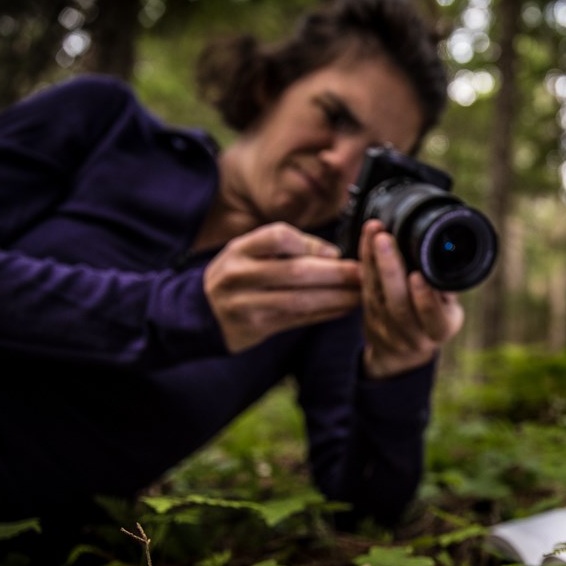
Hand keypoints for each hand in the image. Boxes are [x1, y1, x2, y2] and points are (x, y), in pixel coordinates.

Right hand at [204, 222, 360, 352]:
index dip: (310, 244)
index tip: (335, 252)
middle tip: (363, 273)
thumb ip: (285, 247)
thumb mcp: (250, 252)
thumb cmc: (238, 275)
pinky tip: (344, 308)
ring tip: (361, 294)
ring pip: (299, 301)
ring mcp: (245, 304)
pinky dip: (325, 314)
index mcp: (240, 249)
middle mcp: (239, 275)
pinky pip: (297, 320)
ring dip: (336, 298)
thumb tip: (332, 252)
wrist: (201, 313)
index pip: (278, 237)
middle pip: (295, 272)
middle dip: (336, 274)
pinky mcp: (255, 328)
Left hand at [358, 220, 464, 377]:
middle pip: (398, 305)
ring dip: (373, 259)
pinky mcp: (368, 317)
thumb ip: (447, 290)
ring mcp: (387, 329)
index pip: (433, 318)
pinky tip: (367, 238)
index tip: (418, 275)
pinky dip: (365, 260)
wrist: (403, 353)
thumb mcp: (449, 310)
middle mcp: (412, 335)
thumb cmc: (433, 320)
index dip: (425, 299)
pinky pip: (365, 287)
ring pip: (377, 294)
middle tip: (385, 239)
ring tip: (375, 231)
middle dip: (390, 270)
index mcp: (439, 331)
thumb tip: (446, 262)